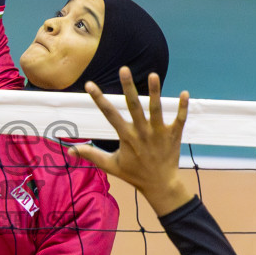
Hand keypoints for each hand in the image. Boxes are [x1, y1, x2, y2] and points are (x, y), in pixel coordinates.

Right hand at [71, 67, 193, 216]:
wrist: (160, 185)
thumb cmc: (134, 174)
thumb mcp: (111, 165)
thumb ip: (91, 155)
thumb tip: (69, 151)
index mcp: (126, 137)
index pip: (109, 114)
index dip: (98, 99)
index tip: (89, 84)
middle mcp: (142, 132)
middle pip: (134, 106)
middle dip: (128, 87)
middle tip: (124, 69)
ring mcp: (159, 133)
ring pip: (156, 109)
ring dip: (155, 92)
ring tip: (153, 75)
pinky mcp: (173, 135)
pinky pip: (180, 119)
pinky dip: (183, 107)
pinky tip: (185, 93)